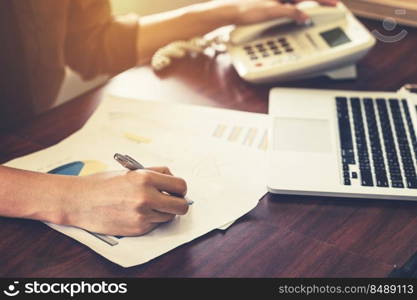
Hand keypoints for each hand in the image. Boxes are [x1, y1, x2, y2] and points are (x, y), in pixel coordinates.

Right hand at [61, 166, 188, 235]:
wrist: (78, 201)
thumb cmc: (102, 184)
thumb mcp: (130, 171)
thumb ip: (154, 173)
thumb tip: (173, 178)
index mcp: (145, 178)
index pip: (181, 185)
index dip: (180, 188)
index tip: (176, 190)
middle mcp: (146, 197)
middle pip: (182, 206)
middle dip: (179, 203)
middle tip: (170, 200)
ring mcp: (142, 215)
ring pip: (169, 216)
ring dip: (163, 212)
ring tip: (149, 205)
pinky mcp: (137, 228)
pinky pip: (155, 224)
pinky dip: (151, 220)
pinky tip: (137, 213)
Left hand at [225, 0, 338, 24]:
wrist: (228, 10)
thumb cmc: (246, 10)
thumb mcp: (271, 12)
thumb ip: (291, 12)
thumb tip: (305, 15)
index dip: (323, 0)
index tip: (335, 4)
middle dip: (318, 1)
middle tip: (330, 4)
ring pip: (295, 0)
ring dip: (307, 4)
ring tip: (318, 8)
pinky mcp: (270, 1)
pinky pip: (289, 2)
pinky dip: (296, 7)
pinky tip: (298, 12)